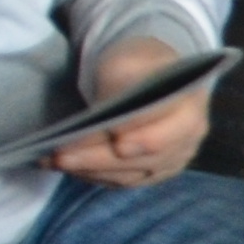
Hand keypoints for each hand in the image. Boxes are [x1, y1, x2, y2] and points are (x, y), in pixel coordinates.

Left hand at [48, 33, 212, 188]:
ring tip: (53, 161)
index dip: (136, 140)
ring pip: (128, 174)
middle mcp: (187, 140)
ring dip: (88, 169)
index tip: (110, 143)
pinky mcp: (153, 173)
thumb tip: (107, 129)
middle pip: (140, 158)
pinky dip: (93, 175)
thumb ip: (120, 91)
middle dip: (97, 158)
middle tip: (59, 155)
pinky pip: (122, 181)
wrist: (152, 74)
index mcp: (189, 107)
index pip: (162, 131)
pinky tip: (69, 166)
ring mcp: (172, 160)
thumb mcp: (128, 63)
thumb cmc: (138, 64)